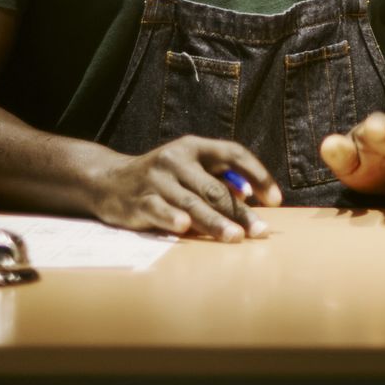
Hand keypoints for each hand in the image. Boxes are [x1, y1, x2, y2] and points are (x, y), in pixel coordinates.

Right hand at [87, 135, 280, 240]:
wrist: (108, 181)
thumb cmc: (162, 178)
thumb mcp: (189, 168)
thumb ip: (217, 178)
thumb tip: (251, 198)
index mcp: (194, 147)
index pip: (233, 153)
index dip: (258, 173)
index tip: (276, 199)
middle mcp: (176, 159)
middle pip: (215, 187)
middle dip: (240, 212)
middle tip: (259, 231)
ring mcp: (157, 179)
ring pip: (192, 202)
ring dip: (215, 222)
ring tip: (235, 238)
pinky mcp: (139, 199)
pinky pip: (160, 210)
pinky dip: (172, 219)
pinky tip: (185, 228)